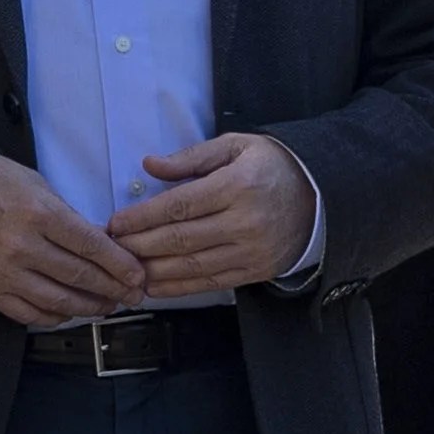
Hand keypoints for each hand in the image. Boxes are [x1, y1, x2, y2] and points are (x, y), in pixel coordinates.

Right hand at [0, 151, 144, 326]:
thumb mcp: (37, 186)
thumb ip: (68, 216)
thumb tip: (100, 243)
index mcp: (39, 214)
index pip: (91, 246)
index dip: (120, 264)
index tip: (138, 275)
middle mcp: (23, 247)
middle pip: (80, 276)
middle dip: (114, 289)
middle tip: (133, 295)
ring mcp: (5, 272)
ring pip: (59, 300)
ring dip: (90, 307)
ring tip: (108, 306)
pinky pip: (30, 313)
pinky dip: (56, 316)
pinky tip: (71, 312)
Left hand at [112, 133, 315, 298]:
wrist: (321, 197)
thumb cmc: (272, 167)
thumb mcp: (236, 147)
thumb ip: (191, 157)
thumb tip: (149, 165)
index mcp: (237, 185)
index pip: (179, 206)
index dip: (142, 217)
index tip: (116, 223)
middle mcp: (244, 222)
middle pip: (180, 239)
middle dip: (140, 246)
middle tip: (112, 249)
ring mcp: (251, 251)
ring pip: (192, 266)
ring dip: (154, 271)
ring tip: (126, 271)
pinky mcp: (256, 271)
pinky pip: (211, 283)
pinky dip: (179, 287)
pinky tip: (155, 286)